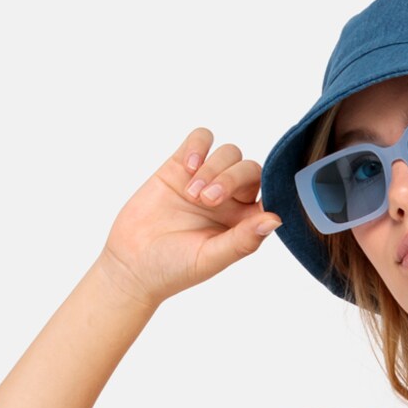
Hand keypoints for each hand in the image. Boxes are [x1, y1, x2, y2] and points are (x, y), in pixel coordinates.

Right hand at [98, 126, 282, 306]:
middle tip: (206, 201)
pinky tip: (186, 168)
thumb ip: (244, 240)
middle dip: (230, 179)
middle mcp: (230, 199)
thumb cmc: (174, 268)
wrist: (131, 263)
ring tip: (190, 194)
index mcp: (244, 222)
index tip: (246, 203)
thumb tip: (276, 219)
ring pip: (229, 152)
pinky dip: (198, 147)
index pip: (270, 194)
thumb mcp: (211, 258)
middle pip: (249, 169)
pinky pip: (201, 139)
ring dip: (212, 168)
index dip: (265, 191)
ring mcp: (206, 180)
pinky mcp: (180, 166)